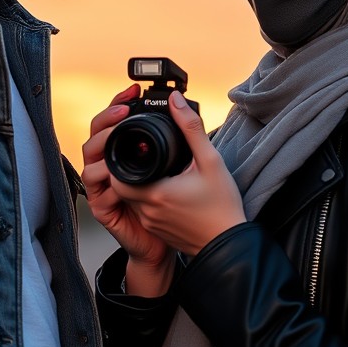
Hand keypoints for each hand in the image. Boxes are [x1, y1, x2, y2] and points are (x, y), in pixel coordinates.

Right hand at [82, 84, 176, 290]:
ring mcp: (106, 187)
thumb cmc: (184, 205)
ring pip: (89, 160)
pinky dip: (100, 178)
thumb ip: (185, 133)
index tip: (133, 90)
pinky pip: (94, 189)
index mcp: (131, 154)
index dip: (119, 105)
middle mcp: (113, 168)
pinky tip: (113, 170)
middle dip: (105, 120)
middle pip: (96, 136)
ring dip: (99, 145)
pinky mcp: (104, 207)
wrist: (178, 243)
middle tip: (123, 111)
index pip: (116, 124)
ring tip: (115, 134)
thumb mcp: (192, 163)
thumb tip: (180, 102)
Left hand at [111, 91, 246, 257]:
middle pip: (120, 183)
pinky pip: (141, 210)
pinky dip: (146, 197)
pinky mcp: (157, 230)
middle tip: (143, 154)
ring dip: (137, 182)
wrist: (230, 245)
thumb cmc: (222, 207)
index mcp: (155, 193)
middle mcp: (147, 210)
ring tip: (154, 168)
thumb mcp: (210, 160)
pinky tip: (164, 187)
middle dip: (128, 168)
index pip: (117, 172)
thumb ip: (190, 128)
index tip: (133, 144)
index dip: (120, 156)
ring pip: (130, 197)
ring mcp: (150, 223)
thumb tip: (175, 101)